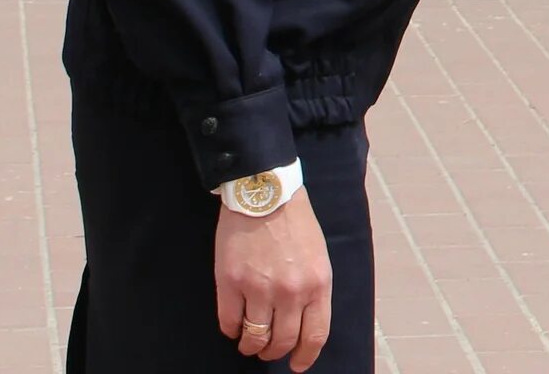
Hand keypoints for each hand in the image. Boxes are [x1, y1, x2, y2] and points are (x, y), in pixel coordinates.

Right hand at [216, 192, 331, 368]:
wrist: (266, 193)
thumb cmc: (295, 223)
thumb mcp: (319, 256)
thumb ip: (314, 290)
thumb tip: (304, 324)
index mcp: (318, 284)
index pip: (314, 335)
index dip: (304, 356)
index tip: (297, 364)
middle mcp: (291, 291)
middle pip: (282, 341)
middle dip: (274, 353)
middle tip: (267, 352)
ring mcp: (259, 288)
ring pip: (254, 337)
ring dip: (251, 346)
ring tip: (248, 343)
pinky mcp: (231, 282)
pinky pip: (229, 322)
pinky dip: (231, 330)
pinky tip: (233, 325)